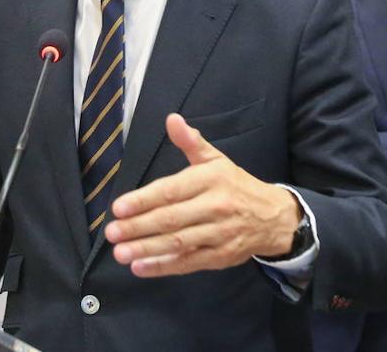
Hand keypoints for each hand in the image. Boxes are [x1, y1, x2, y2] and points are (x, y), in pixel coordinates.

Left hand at [104, 113, 299, 277]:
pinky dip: (164, 267)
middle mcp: (216, 207)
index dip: (143, 200)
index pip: (171, 191)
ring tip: (121, 253)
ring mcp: (220, 234)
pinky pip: (189, 263)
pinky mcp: (222, 257)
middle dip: (139, 227)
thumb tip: (171, 119)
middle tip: (112, 232)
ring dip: (147, 249)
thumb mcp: (215, 160)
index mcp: (210, 179)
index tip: (118, 208)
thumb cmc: (235, 185)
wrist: (274, 217)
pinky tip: (141, 267)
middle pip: (171, 219)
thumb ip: (190, 142)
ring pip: (179, 243)